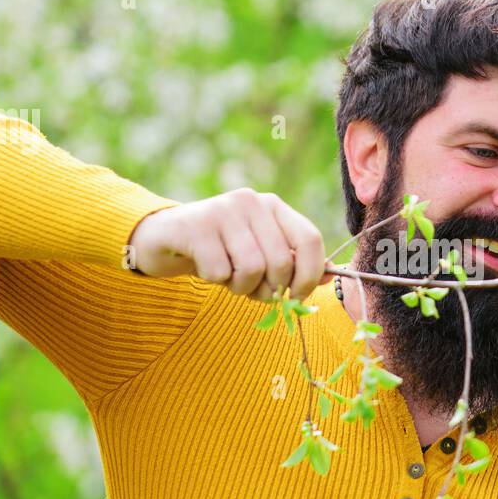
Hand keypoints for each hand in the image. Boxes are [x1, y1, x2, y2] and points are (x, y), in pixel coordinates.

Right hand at [129, 188, 330, 301]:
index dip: (310, 275)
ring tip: (227, 278)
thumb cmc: (220, 251)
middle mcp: (251, 201)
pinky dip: (214, 280)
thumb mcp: (259, 253)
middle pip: (281, 261)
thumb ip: (293, 263)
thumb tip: (333, 276)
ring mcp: (222, 210)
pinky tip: (204, 267)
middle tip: (250, 289)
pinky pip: (219, 271)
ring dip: (240, 287)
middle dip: (269, 289)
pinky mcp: (194, 225)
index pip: (310, 239)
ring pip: (252, 269)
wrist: (165, 238)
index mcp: (273, 206)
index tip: (297, 296)